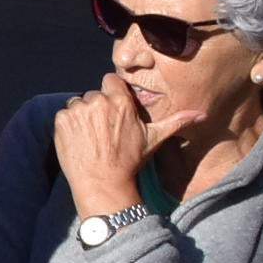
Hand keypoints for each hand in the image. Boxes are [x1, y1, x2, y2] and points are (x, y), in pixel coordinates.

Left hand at [52, 75, 200, 220]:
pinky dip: (68, 125)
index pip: (111, 81)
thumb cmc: (130, 160)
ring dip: (82, 115)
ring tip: (91, 137)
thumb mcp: (154, 139)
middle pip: (94, 95)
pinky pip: (63, 115)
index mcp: (120, 101)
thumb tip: (201, 113)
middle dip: (97, 108)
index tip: (114, 109)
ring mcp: (77, 110)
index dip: (112, 94)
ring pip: (77, 104)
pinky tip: (79, 140)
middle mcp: (98, 101)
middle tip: (103, 130)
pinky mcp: (61, 120)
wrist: (102, 182)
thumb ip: (175, 122)